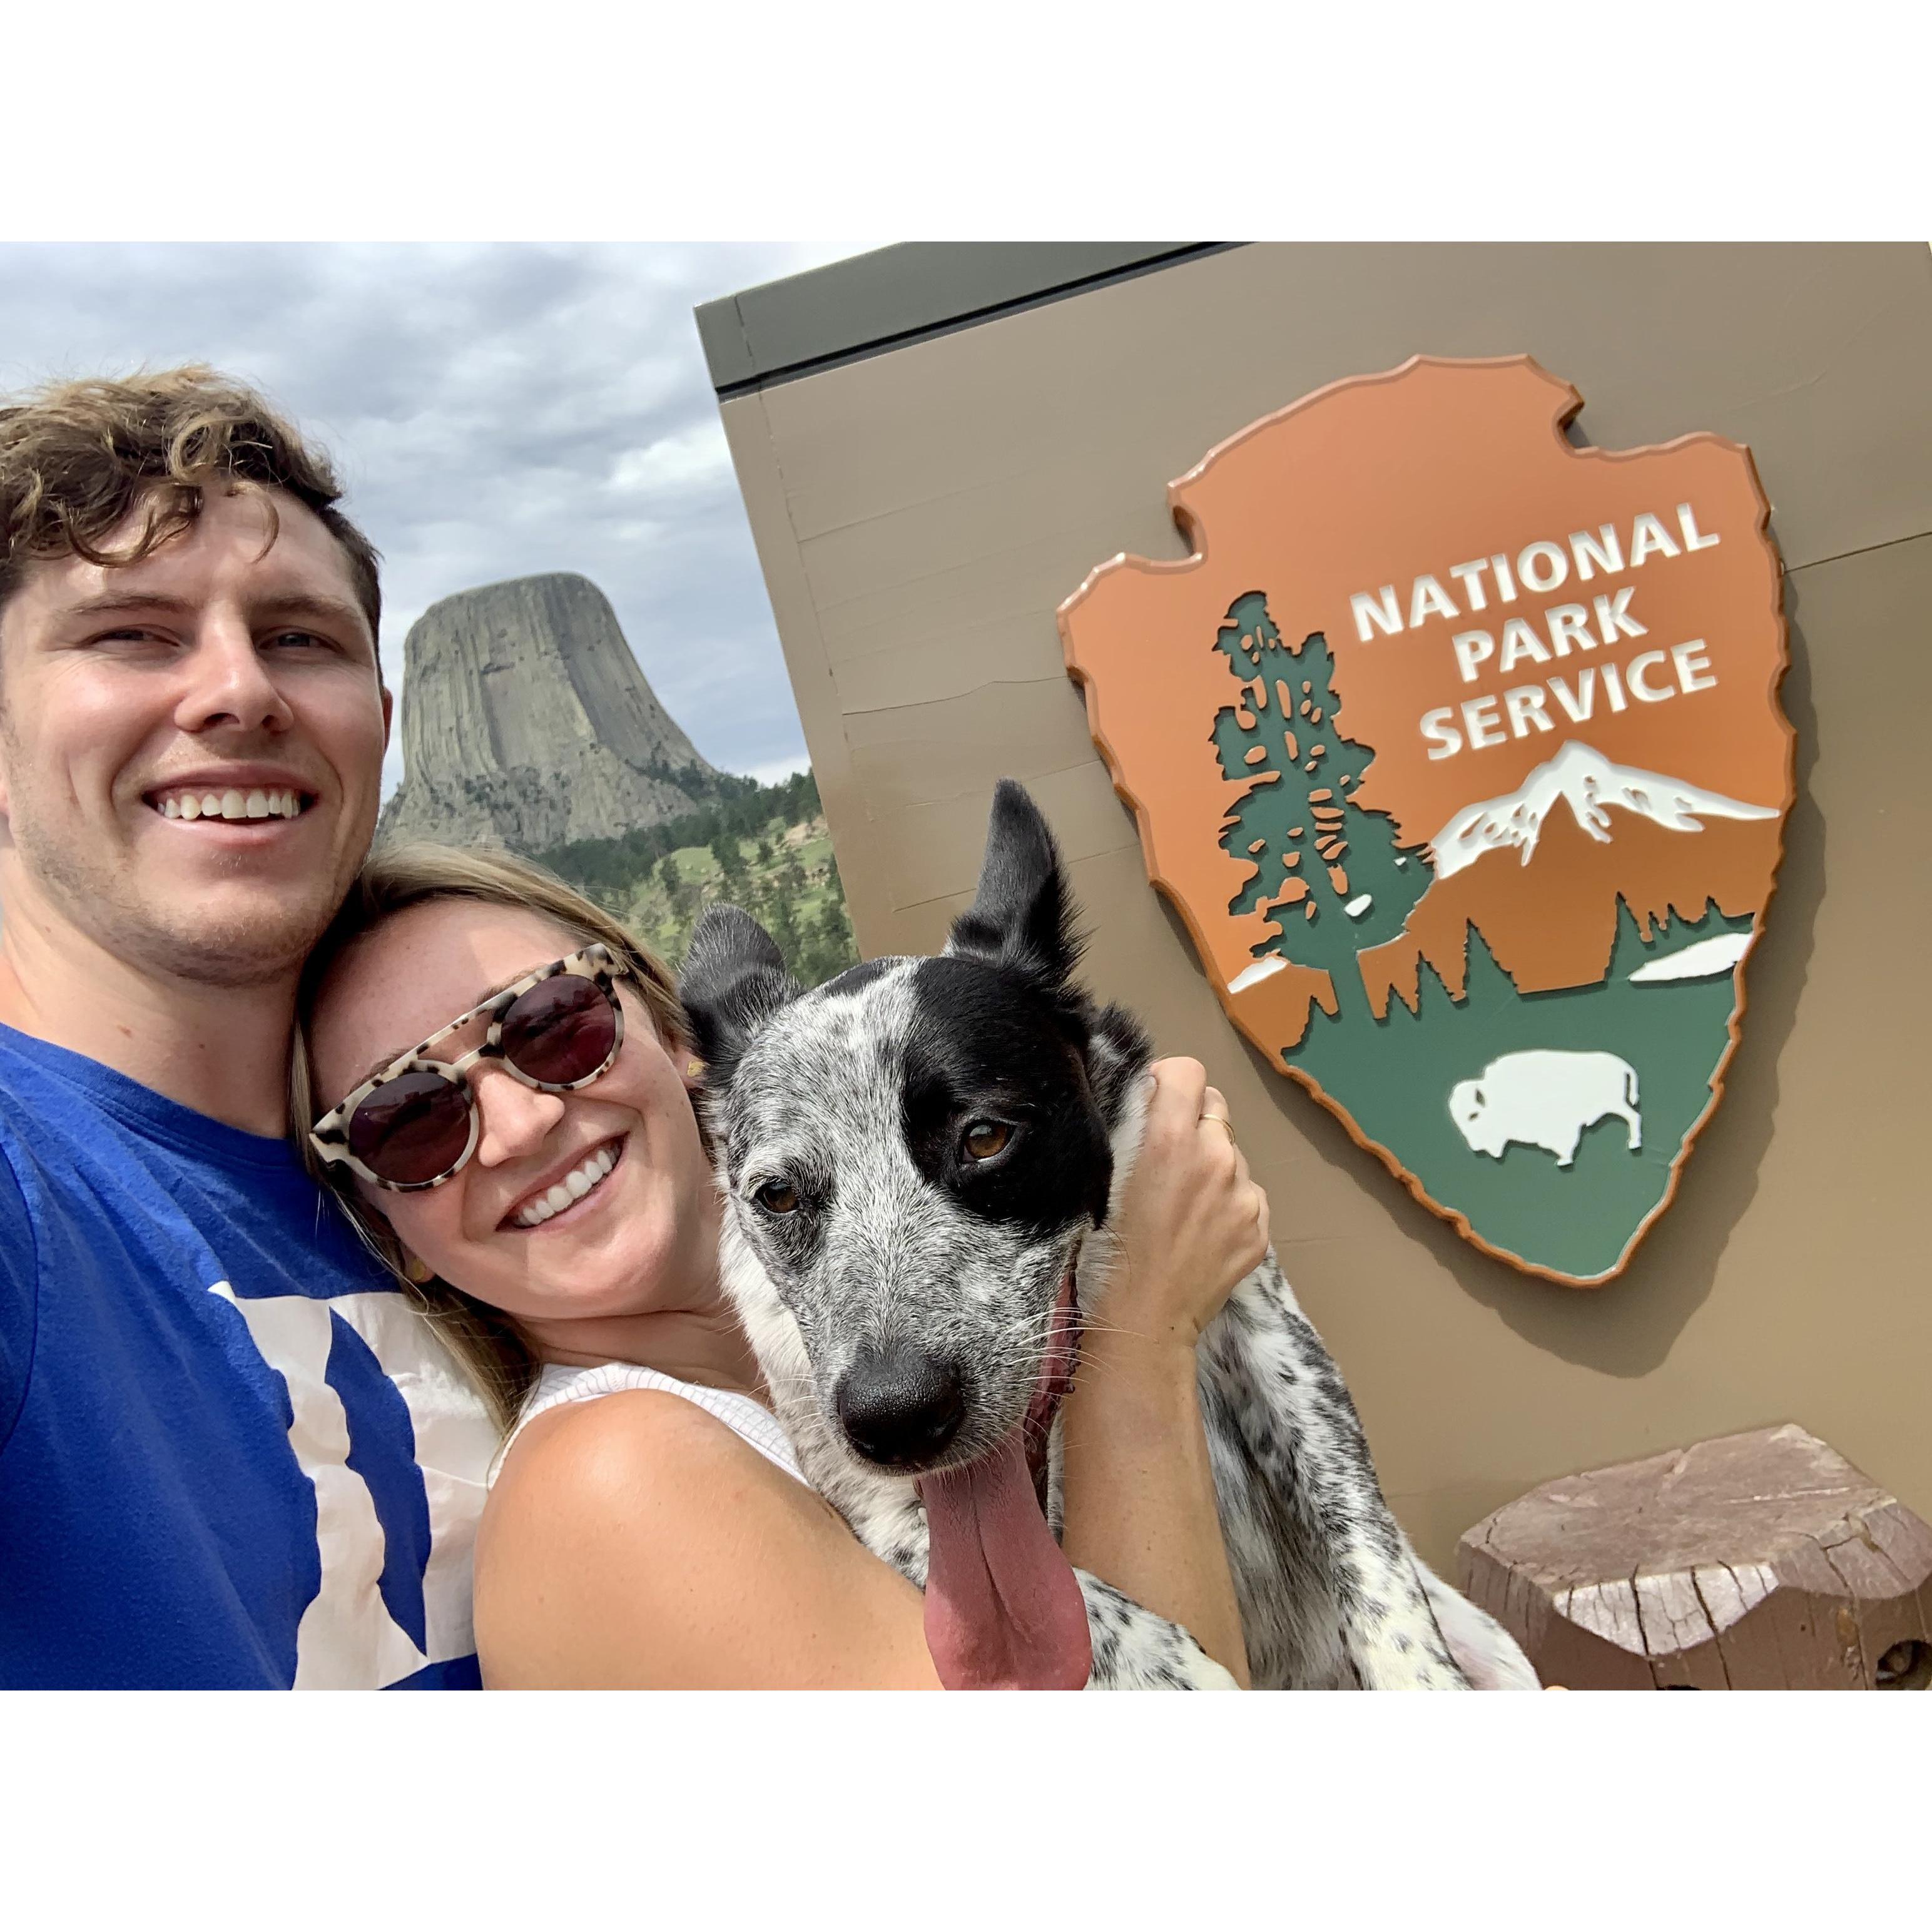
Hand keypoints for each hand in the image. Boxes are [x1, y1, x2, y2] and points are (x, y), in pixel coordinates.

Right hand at [1098, 1057, 1270, 1355]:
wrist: (1140, 1322)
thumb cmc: (1103, 1252)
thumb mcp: (1099, 1178)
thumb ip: (1128, 1129)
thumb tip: (1144, 1094)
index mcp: (1169, 1139)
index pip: (1188, 1071)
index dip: (1168, 1082)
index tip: (1154, 1103)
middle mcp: (1214, 1158)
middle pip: (1214, 1107)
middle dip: (1192, 1121)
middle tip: (1166, 1155)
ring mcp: (1243, 1196)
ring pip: (1232, 1154)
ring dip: (1211, 1165)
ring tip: (1180, 1204)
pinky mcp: (1258, 1229)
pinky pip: (1248, 1194)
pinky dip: (1229, 1203)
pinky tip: (1200, 1230)